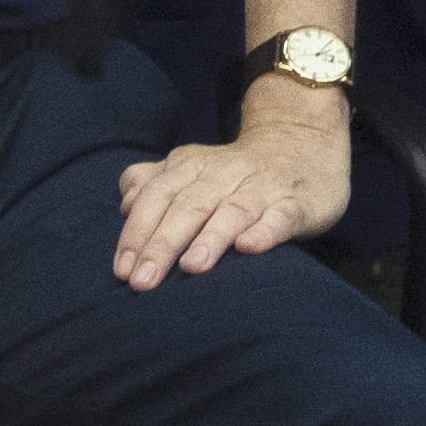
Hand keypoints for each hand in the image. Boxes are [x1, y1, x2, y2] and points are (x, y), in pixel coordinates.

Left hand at [109, 90, 351, 283]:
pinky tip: (248, 247)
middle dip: (162, 244)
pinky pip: (279, 217)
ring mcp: (261, 188)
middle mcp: (223, 174)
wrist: (304, 145)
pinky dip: (263, 231)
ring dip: (210, 238)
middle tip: (142, 281)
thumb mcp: (191, 168)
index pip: (157, 196)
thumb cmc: (235, 173)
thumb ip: (154, 182)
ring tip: (191, 267)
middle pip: (188, 206)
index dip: (136, 232)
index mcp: (191, 166)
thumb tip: (126, 204)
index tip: (121, 269)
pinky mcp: (294, 203)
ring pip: (232, 211)